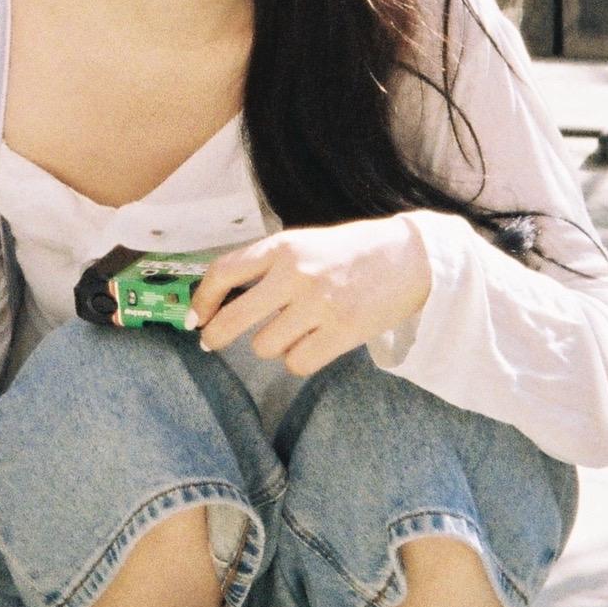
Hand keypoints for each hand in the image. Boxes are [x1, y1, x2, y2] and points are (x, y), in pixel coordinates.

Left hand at [191, 220, 433, 378]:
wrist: (411, 258)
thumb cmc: (352, 252)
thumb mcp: (305, 243)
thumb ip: (268, 266)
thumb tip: (223, 299)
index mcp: (283, 246)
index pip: (223, 273)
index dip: (202, 299)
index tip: (196, 316)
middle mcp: (295, 274)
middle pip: (233, 317)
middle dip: (216, 335)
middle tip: (212, 342)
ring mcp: (319, 305)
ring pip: (264, 346)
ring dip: (273, 345)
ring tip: (295, 330)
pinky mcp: (342, 332)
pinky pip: (297, 363)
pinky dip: (299, 360)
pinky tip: (313, 345)